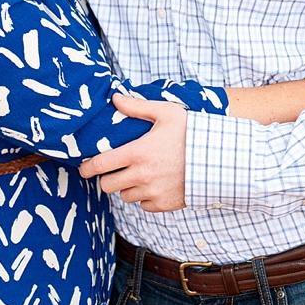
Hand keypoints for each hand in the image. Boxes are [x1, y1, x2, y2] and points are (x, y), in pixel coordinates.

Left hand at [78, 93, 187, 211]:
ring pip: (126, 197)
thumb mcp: (165, 113)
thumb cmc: (191, 133)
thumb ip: (136, 106)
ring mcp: (154, 192)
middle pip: (107, 186)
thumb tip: (115, 98)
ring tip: (139, 175)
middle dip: (107, 178)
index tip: (83, 169)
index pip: (99, 165)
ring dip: (127, 188)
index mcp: (136, 153)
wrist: (221, 159)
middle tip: (114, 171)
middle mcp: (142, 176)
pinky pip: (144, 206)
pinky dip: (145, 198)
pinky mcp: (166, 205)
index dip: (87, 168)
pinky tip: (154, 185)